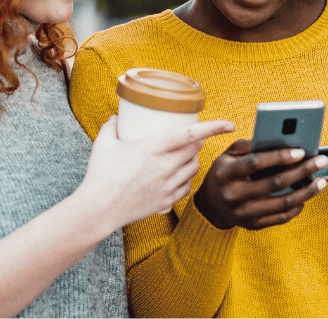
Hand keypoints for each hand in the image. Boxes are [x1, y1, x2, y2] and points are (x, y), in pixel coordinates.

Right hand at [80, 116, 235, 227]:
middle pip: (195, 150)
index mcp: (153, 148)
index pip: (191, 134)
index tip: (229, 124)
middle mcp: (165, 166)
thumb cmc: (100, 175)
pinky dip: (186, 179)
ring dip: (193, 159)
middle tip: (195, 135)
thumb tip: (116, 118)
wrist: (98, 209)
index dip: (214, 127)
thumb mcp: (103, 144)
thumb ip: (111, 126)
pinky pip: (186, 187)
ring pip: (193, 168)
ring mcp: (168, 185)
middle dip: (199, 140)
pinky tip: (179, 175)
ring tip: (186, 154)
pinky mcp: (167, 201)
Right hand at [193, 139, 327, 230]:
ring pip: (283, 203)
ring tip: (322, 180)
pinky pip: (282, 217)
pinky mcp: (254, 225)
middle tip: (320, 161)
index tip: (301, 151)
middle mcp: (234, 196)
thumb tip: (279, 141)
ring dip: (306, 191)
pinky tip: (308, 195)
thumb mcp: (228, 155)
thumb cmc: (224, 173)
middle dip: (301, 170)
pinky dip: (298, 205)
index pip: (255, 163)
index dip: (279, 156)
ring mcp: (244, 213)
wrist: (211, 204)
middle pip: (274, 183)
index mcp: (226, 174)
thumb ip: (249, 145)